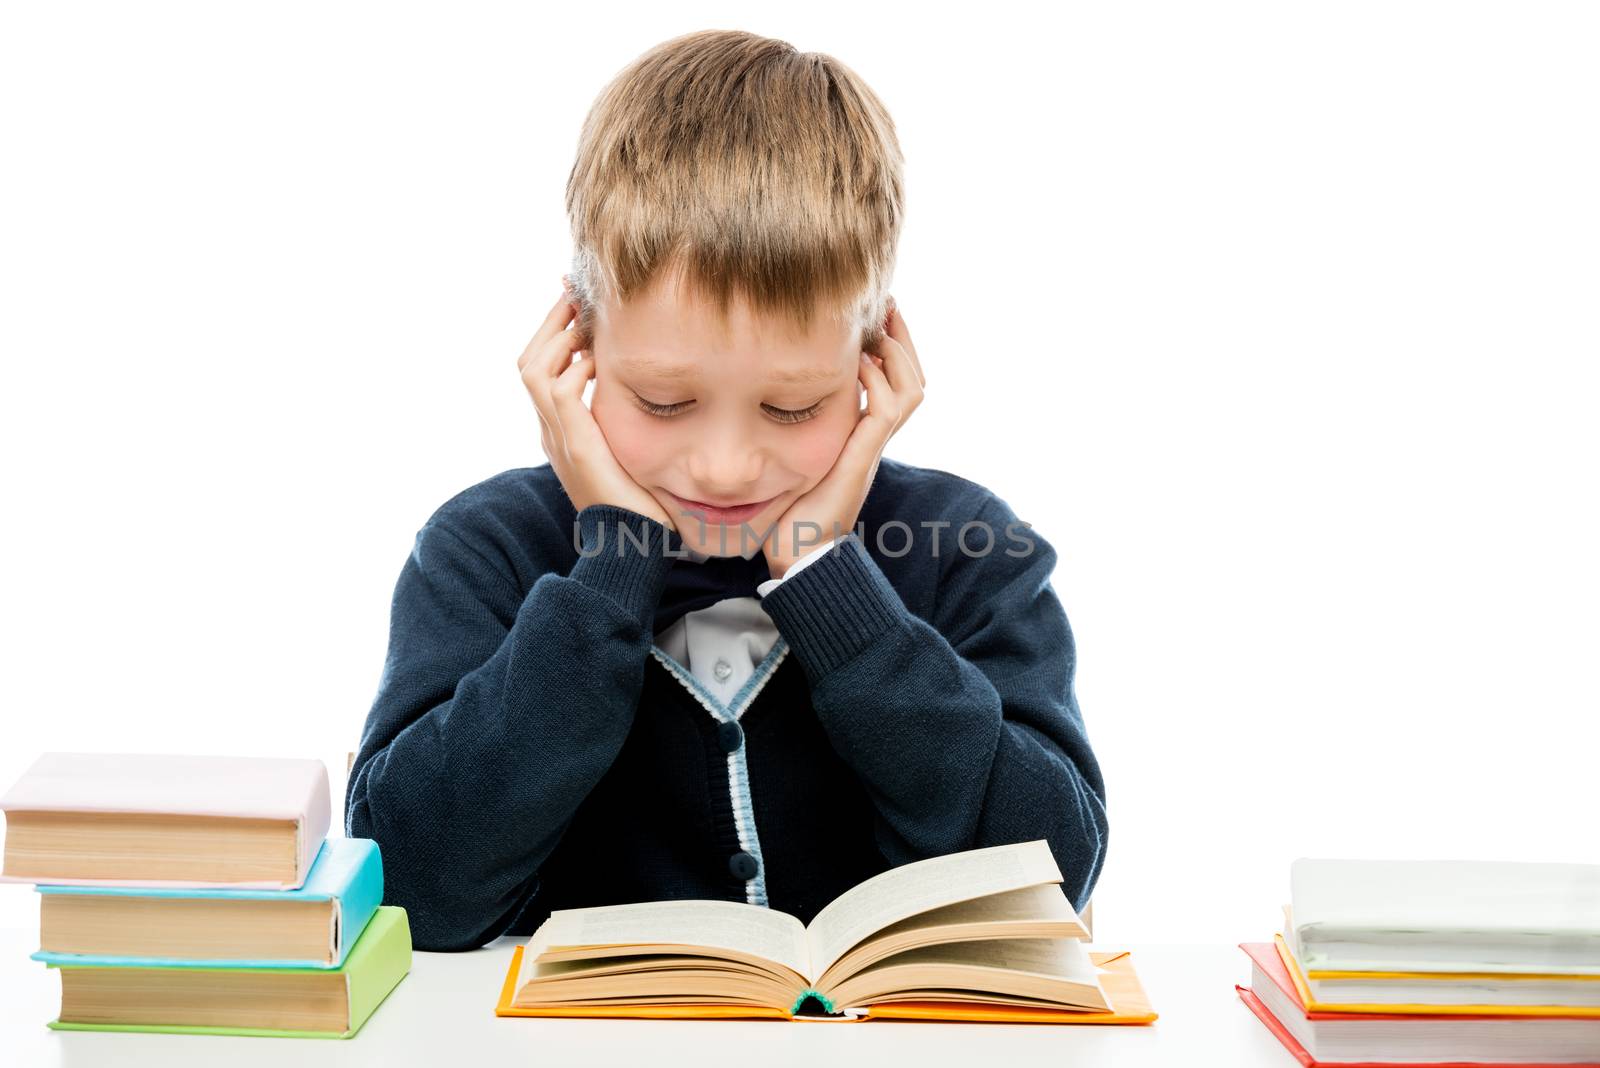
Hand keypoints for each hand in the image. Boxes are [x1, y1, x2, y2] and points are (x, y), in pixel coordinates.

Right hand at [518, 288, 676, 531]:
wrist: (635, 543)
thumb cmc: (641, 500)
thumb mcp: (628, 447)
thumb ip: (624, 419)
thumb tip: (644, 385)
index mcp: (560, 430)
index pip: (540, 368)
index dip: (553, 332)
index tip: (576, 304)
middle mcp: (552, 431)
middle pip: (528, 360)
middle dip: (551, 323)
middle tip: (575, 295)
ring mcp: (559, 439)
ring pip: (534, 369)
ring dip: (559, 337)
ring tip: (584, 319)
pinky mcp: (577, 447)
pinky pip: (558, 393)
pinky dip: (572, 368)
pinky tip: (596, 359)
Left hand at [762, 299, 926, 577]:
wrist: (797, 553)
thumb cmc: (788, 511)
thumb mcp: (793, 454)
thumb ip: (792, 426)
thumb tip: (765, 393)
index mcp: (862, 435)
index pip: (895, 381)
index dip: (892, 347)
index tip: (875, 314)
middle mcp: (874, 438)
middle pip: (913, 378)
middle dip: (902, 337)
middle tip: (886, 303)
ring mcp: (871, 447)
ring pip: (911, 389)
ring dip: (897, 352)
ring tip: (876, 327)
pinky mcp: (862, 457)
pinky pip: (887, 411)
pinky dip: (878, 381)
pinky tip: (858, 362)